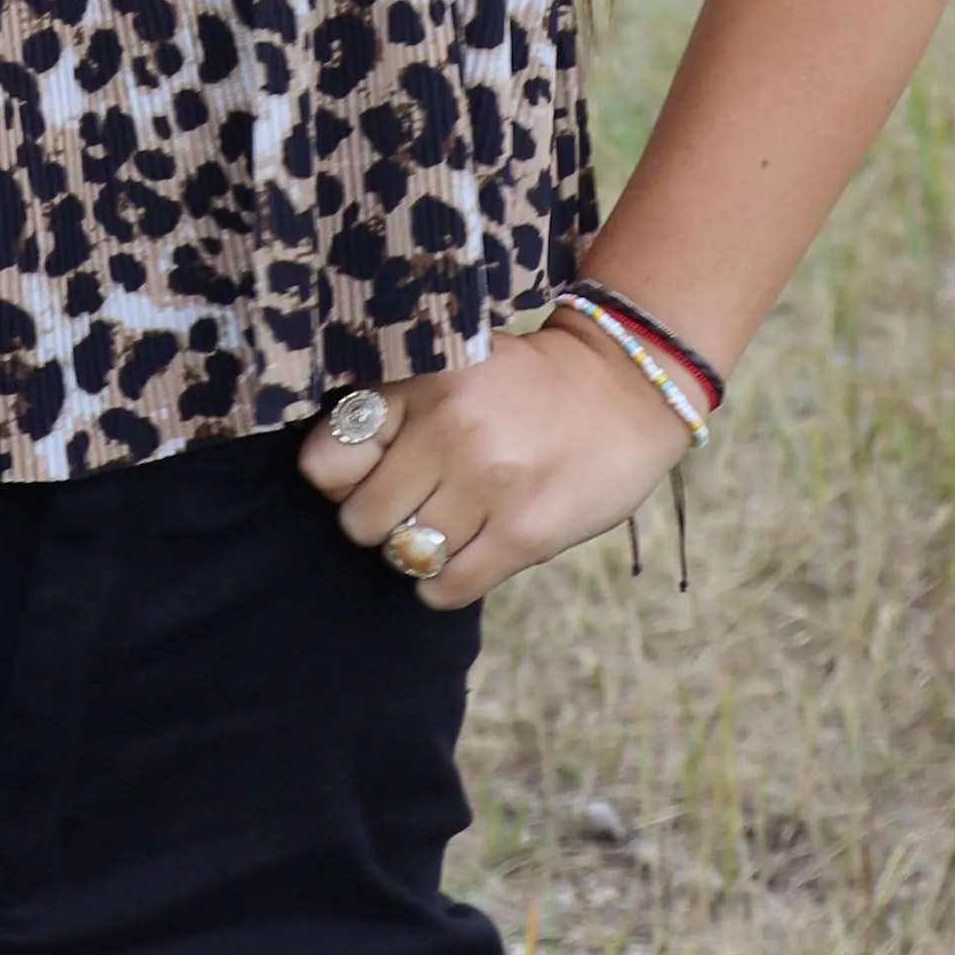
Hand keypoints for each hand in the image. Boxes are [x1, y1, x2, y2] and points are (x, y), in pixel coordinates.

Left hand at [295, 326, 693, 611]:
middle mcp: (448, 429)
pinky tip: (468, 557)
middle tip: (416, 507)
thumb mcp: (451, 366)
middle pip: (362, 521)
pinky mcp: (525, 531)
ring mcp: (487, 483)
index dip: (341, 481)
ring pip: (405, 557)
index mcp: (421, 383)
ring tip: (452, 527)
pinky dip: (445, 586)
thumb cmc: (525, 385)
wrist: (628, 388)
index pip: (326, 463)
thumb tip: (329, 479)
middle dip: (382, 522)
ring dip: (420, 552)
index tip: (371, 477)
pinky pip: (448, 588)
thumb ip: (391, 408)